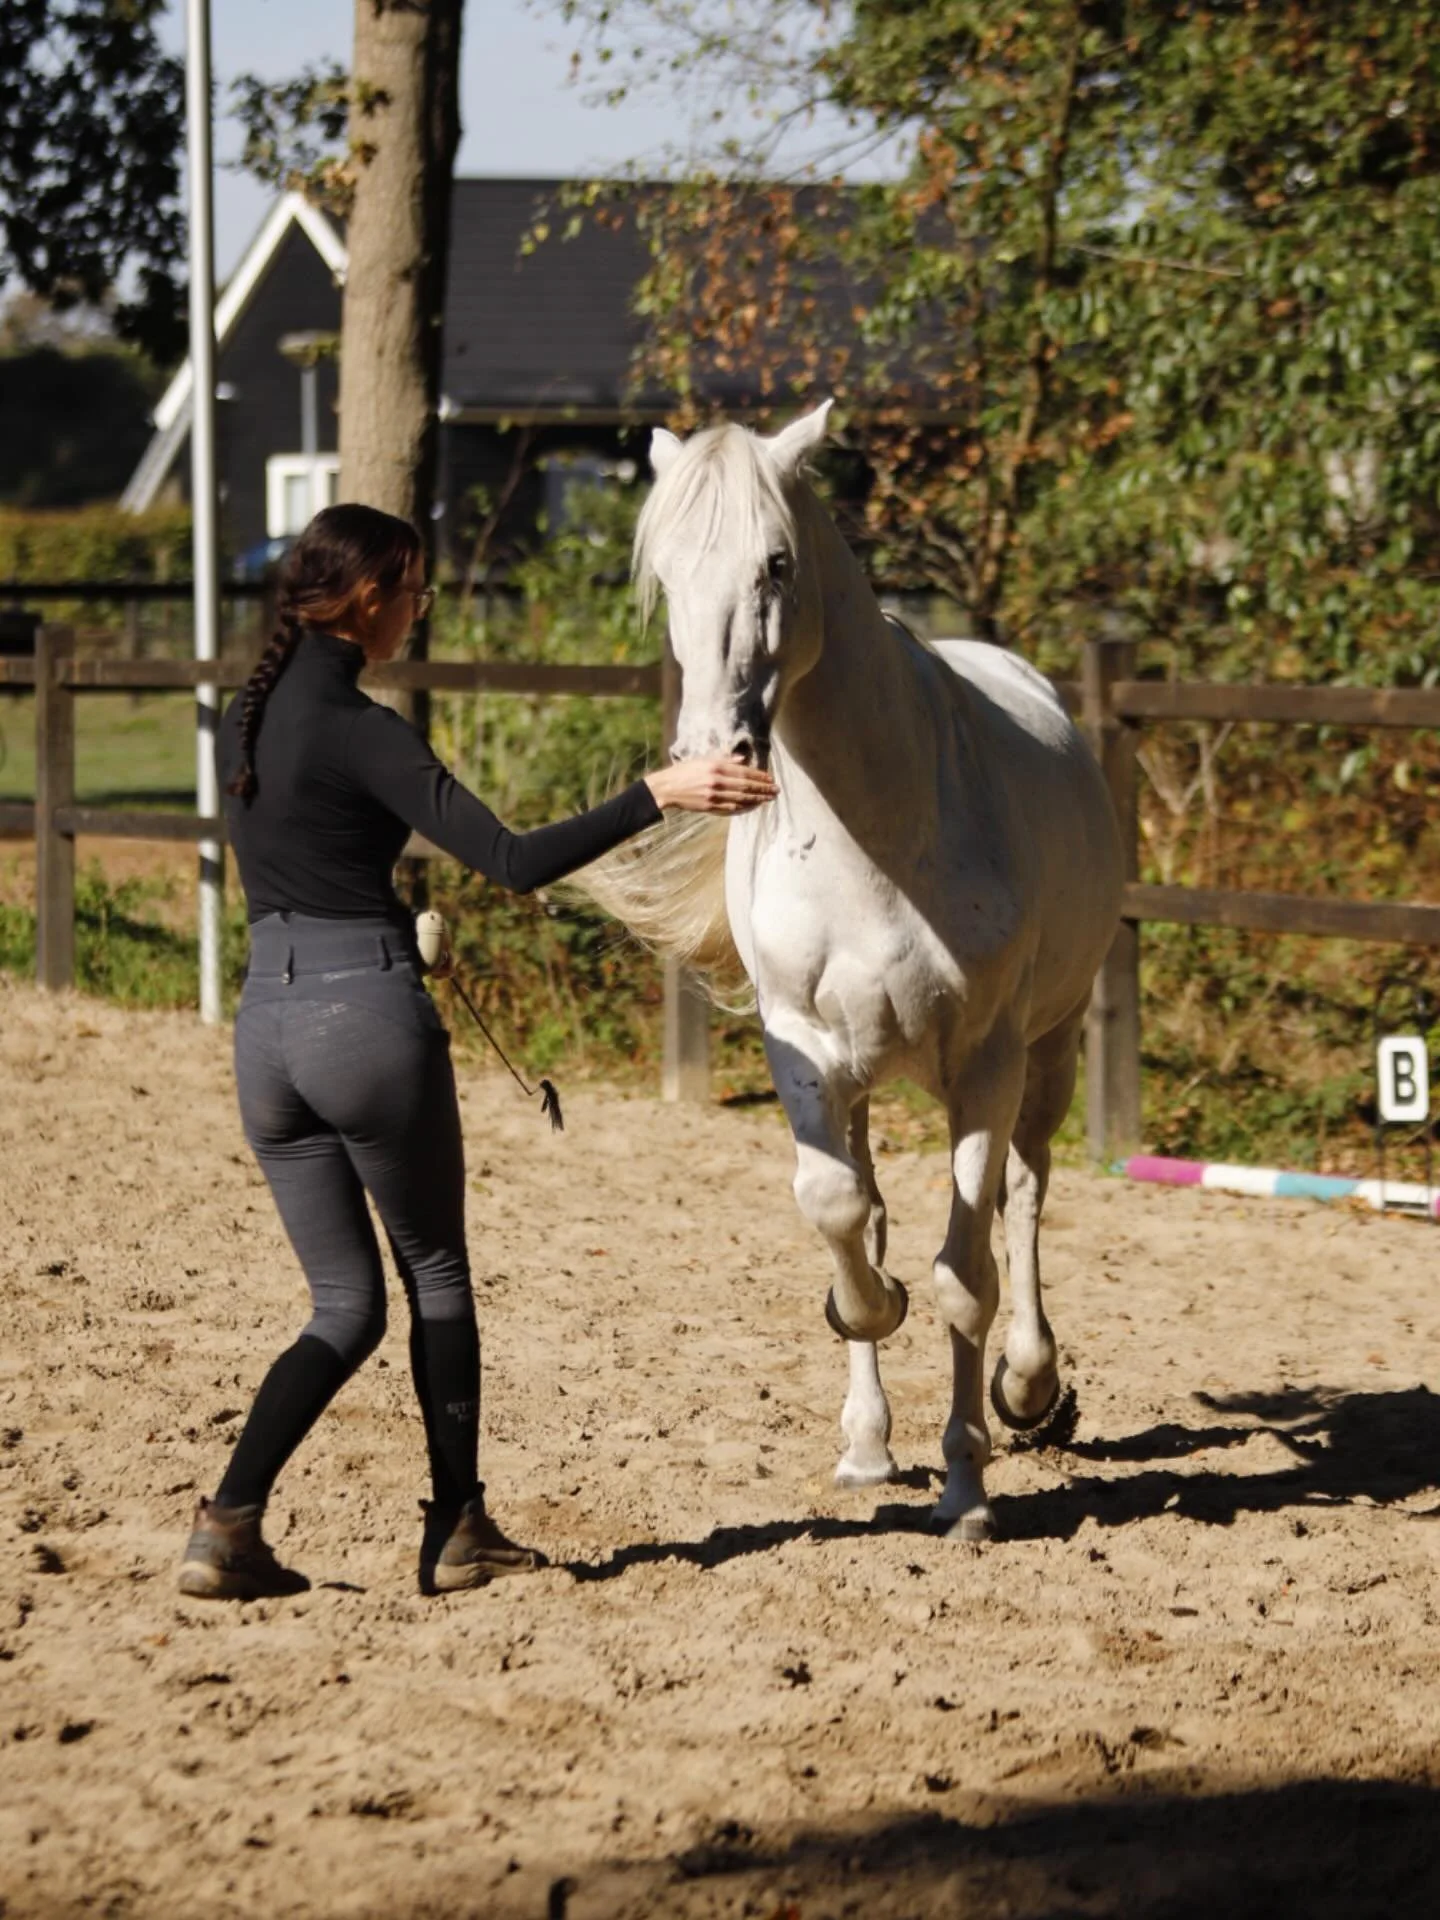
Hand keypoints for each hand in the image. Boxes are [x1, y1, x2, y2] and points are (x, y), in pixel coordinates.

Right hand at [645, 755, 778, 814]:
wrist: (667, 787)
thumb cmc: (684, 770)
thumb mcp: (703, 759)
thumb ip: (724, 759)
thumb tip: (742, 759)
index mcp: (715, 767)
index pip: (744, 772)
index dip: (759, 776)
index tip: (770, 778)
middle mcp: (716, 782)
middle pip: (746, 787)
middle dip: (763, 789)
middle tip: (776, 790)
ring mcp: (713, 796)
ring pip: (741, 799)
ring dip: (758, 799)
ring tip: (769, 799)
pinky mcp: (710, 807)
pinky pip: (732, 809)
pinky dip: (745, 808)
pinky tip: (754, 806)